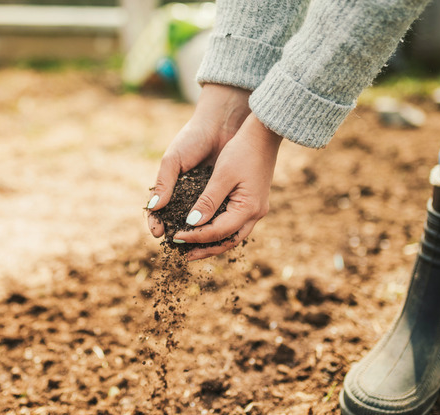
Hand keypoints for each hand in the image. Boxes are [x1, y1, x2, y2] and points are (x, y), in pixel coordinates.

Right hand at [146, 84, 251, 237]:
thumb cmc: (192, 138)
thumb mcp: (174, 160)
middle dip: (176, 233)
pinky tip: (213, 234)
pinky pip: (217, 215)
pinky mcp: (223, 195)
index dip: (157, 223)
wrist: (222, 124)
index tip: (158, 233)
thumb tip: (153, 207)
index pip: (159, 211)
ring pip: (198, 221)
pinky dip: (214, 225)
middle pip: (178, 221)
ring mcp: (205, 196)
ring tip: (193, 245)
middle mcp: (186, 194)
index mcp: (171, 186)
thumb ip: (164, 183)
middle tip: (176, 243)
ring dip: (195, 234)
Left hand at [173, 114, 281, 260]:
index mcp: (249, 208)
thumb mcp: (221, 175)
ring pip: (233, 235)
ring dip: (213, 243)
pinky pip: (235, 224)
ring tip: (193, 249)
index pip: (217, 232)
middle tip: (185, 256)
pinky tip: (206, 231)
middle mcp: (256, 213)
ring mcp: (256, 208)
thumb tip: (192, 224)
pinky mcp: (253, 202)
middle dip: (205, 249)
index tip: (175, 237)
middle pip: (228, 241)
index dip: (195, 237)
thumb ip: (207, 201)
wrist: (264, 133)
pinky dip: (220, 231)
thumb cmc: (242, 150)